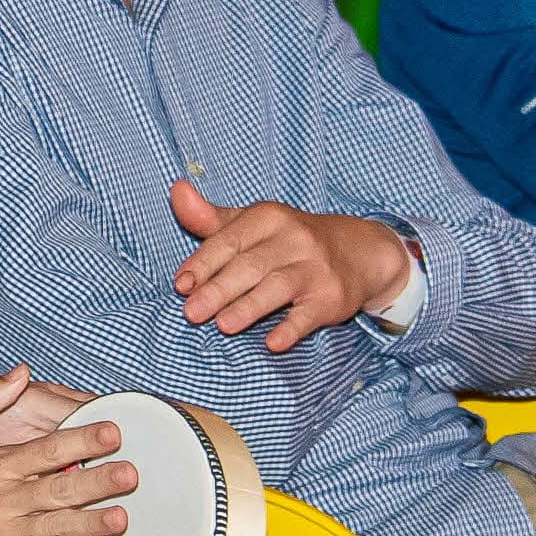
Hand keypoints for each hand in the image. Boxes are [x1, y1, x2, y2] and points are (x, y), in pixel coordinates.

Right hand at [0, 371, 131, 535]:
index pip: (48, 449)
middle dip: (98, 480)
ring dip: (92, 524)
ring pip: (58, 529)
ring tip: (121, 519)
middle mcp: (4, 501)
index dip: (83, 438)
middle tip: (132, 474)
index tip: (115, 432)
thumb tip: (21, 372)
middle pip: (60, 487)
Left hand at [168, 180, 404, 350]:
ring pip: (278, 286)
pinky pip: (310, 314)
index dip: (204, 263)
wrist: (358, 251)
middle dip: (219, 289)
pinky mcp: (332, 296)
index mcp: (268, 218)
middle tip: (191, 313)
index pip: (229, 240)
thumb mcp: (253, 223)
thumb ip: (211, 217)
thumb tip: (176, 192)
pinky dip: (292, 328)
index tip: (182, 285)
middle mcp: (293, 238)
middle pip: (250, 265)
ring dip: (249, 307)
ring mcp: (315, 267)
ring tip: (223, 325)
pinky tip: (274, 343)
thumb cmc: (290, 240)